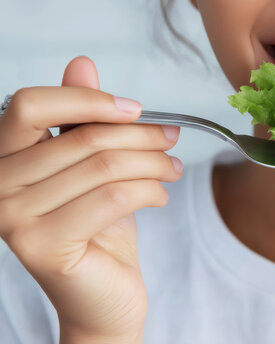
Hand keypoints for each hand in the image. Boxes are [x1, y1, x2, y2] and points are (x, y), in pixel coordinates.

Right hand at [0, 56, 181, 343]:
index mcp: (2, 158)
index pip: (29, 105)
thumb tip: (82, 63)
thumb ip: (80, 120)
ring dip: (153, 162)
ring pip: (104, 166)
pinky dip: (150, 190)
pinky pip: (114, 197)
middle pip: (82, 138)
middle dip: (141, 135)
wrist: (102, 295)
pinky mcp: (42, 246)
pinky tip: (161, 195)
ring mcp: (12, 218)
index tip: (135, 109)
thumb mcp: (90, 168)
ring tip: (173, 167)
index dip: (88, 100)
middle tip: (172, 138)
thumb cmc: (98, 228)